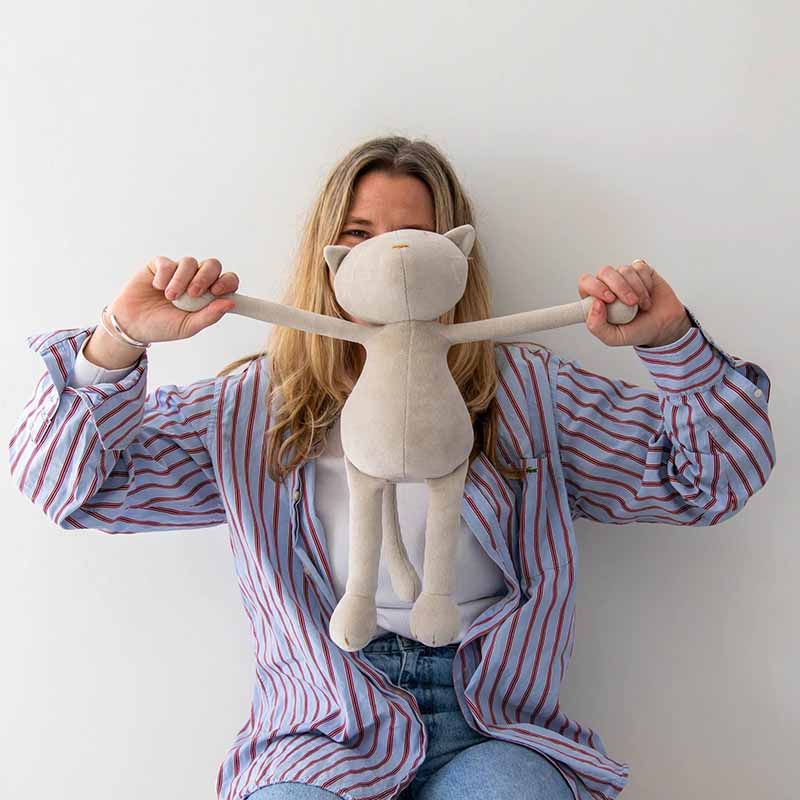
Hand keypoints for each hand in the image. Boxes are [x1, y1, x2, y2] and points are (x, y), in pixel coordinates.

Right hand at [110, 256, 238, 343]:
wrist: (132, 325)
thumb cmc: (162, 326)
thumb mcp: (188, 326)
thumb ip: (210, 315)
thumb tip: (231, 303)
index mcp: (208, 295)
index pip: (228, 281)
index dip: (227, 282)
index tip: (217, 291)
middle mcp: (196, 280)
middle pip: (212, 265)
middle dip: (205, 277)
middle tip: (194, 293)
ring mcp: (179, 272)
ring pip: (190, 262)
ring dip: (181, 280)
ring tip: (170, 297)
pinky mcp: (160, 266)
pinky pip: (168, 262)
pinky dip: (164, 276)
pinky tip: (157, 287)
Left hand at [578, 260, 691, 347]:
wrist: (664, 327)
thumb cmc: (636, 331)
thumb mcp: (613, 337)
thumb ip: (597, 326)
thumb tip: (594, 305)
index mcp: (595, 299)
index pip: (585, 283)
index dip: (595, 287)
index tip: (609, 300)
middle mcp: (608, 285)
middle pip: (605, 272)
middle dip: (619, 287)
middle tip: (630, 303)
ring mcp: (623, 276)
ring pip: (624, 270)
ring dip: (636, 289)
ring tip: (641, 305)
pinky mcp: (640, 270)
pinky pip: (639, 268)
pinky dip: (646, 283)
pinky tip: (648, 296)